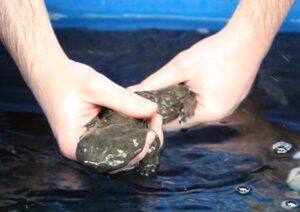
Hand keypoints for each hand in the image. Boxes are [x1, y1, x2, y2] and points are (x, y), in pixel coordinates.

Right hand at [31, 58, 162, 160]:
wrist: (49, 73)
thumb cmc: (66, 79)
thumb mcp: (97, 86)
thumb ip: (124, 100)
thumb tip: (153, 110)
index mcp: (76, 146)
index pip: (115, 159)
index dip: (140, 147)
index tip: (154, 125)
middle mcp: (82, 152)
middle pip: (121, 159)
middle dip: (144, 142)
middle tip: (156, 118)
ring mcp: (88, 145)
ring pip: (121, 152)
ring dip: (140, 138)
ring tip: (152, 117)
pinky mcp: (94, 136)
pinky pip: (117, 141)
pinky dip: (131, 132)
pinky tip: (142, 119)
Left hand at [129, 29, 263, 129]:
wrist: (248, 38)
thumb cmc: (217, 52)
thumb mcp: (182, 67)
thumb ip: (158, 82)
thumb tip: (137, 91)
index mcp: (209, 113)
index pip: (176, 123)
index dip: (159, 115)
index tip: (146, 108)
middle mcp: (220, 114)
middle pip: (187, 115)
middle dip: (171, 105)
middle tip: (157, 94)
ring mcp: (228, 105)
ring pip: (197, 106)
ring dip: (184, 98)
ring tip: (173, 86)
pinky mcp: (231, 95)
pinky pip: (208, 100)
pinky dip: (197, 93)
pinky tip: (191, 82)